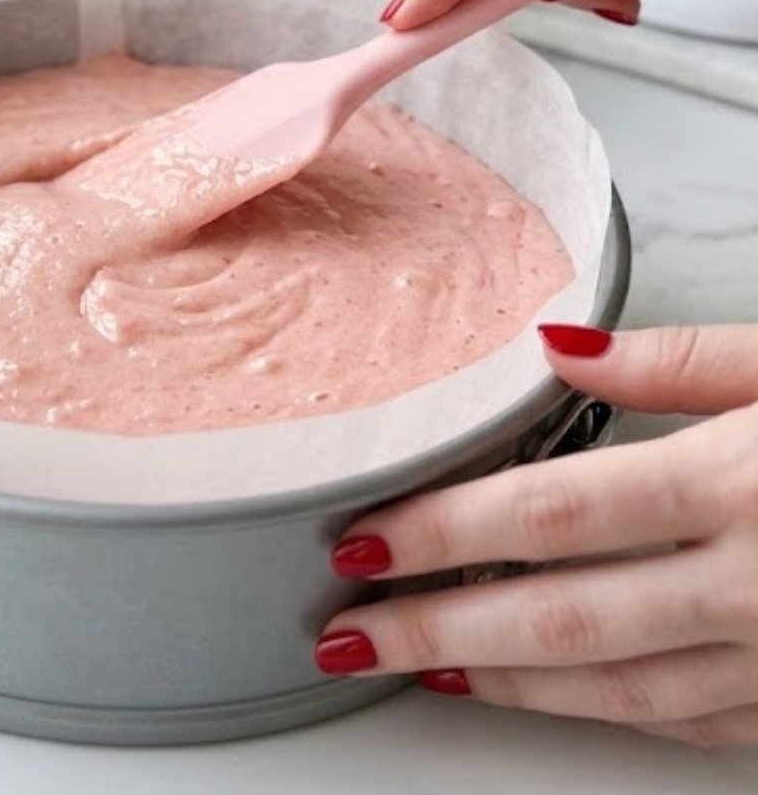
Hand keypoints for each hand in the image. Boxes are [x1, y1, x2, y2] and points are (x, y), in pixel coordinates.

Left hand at [317, 322, 757, 748]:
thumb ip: (676, 361)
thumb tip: (555, 345)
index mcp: (739, 484)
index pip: (553, 512)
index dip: (444, 531)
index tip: (364, 539)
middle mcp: (755, 586)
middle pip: (561, 616)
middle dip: (438, 627)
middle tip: (349, 634)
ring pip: (617, 688)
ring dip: (503, 682)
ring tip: (419, 665)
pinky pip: (685, 722)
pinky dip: (598, 710)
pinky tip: (536, 691)